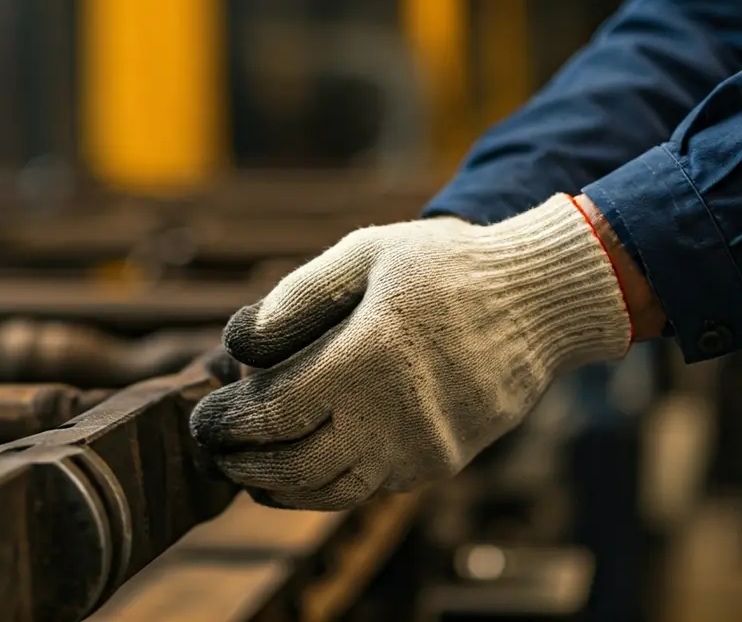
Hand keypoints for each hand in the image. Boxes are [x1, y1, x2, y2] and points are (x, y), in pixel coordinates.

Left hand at [190, 194, 635, 510]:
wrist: (538, 302)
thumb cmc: (443, 267)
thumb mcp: (366, 252)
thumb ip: (296, 295)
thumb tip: (237, 343)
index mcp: (371, 353)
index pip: (275, 411)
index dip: (228, 422)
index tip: (203, 416)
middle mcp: (396, 412)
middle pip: (294, 463)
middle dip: (241, 460)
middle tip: (212, 447)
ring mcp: (421, 446)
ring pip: (329, 490)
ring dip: (276, 486)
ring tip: (244, 469)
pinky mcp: (439, 463)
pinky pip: (366, 489)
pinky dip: (321, 488)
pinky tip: (297, 471)